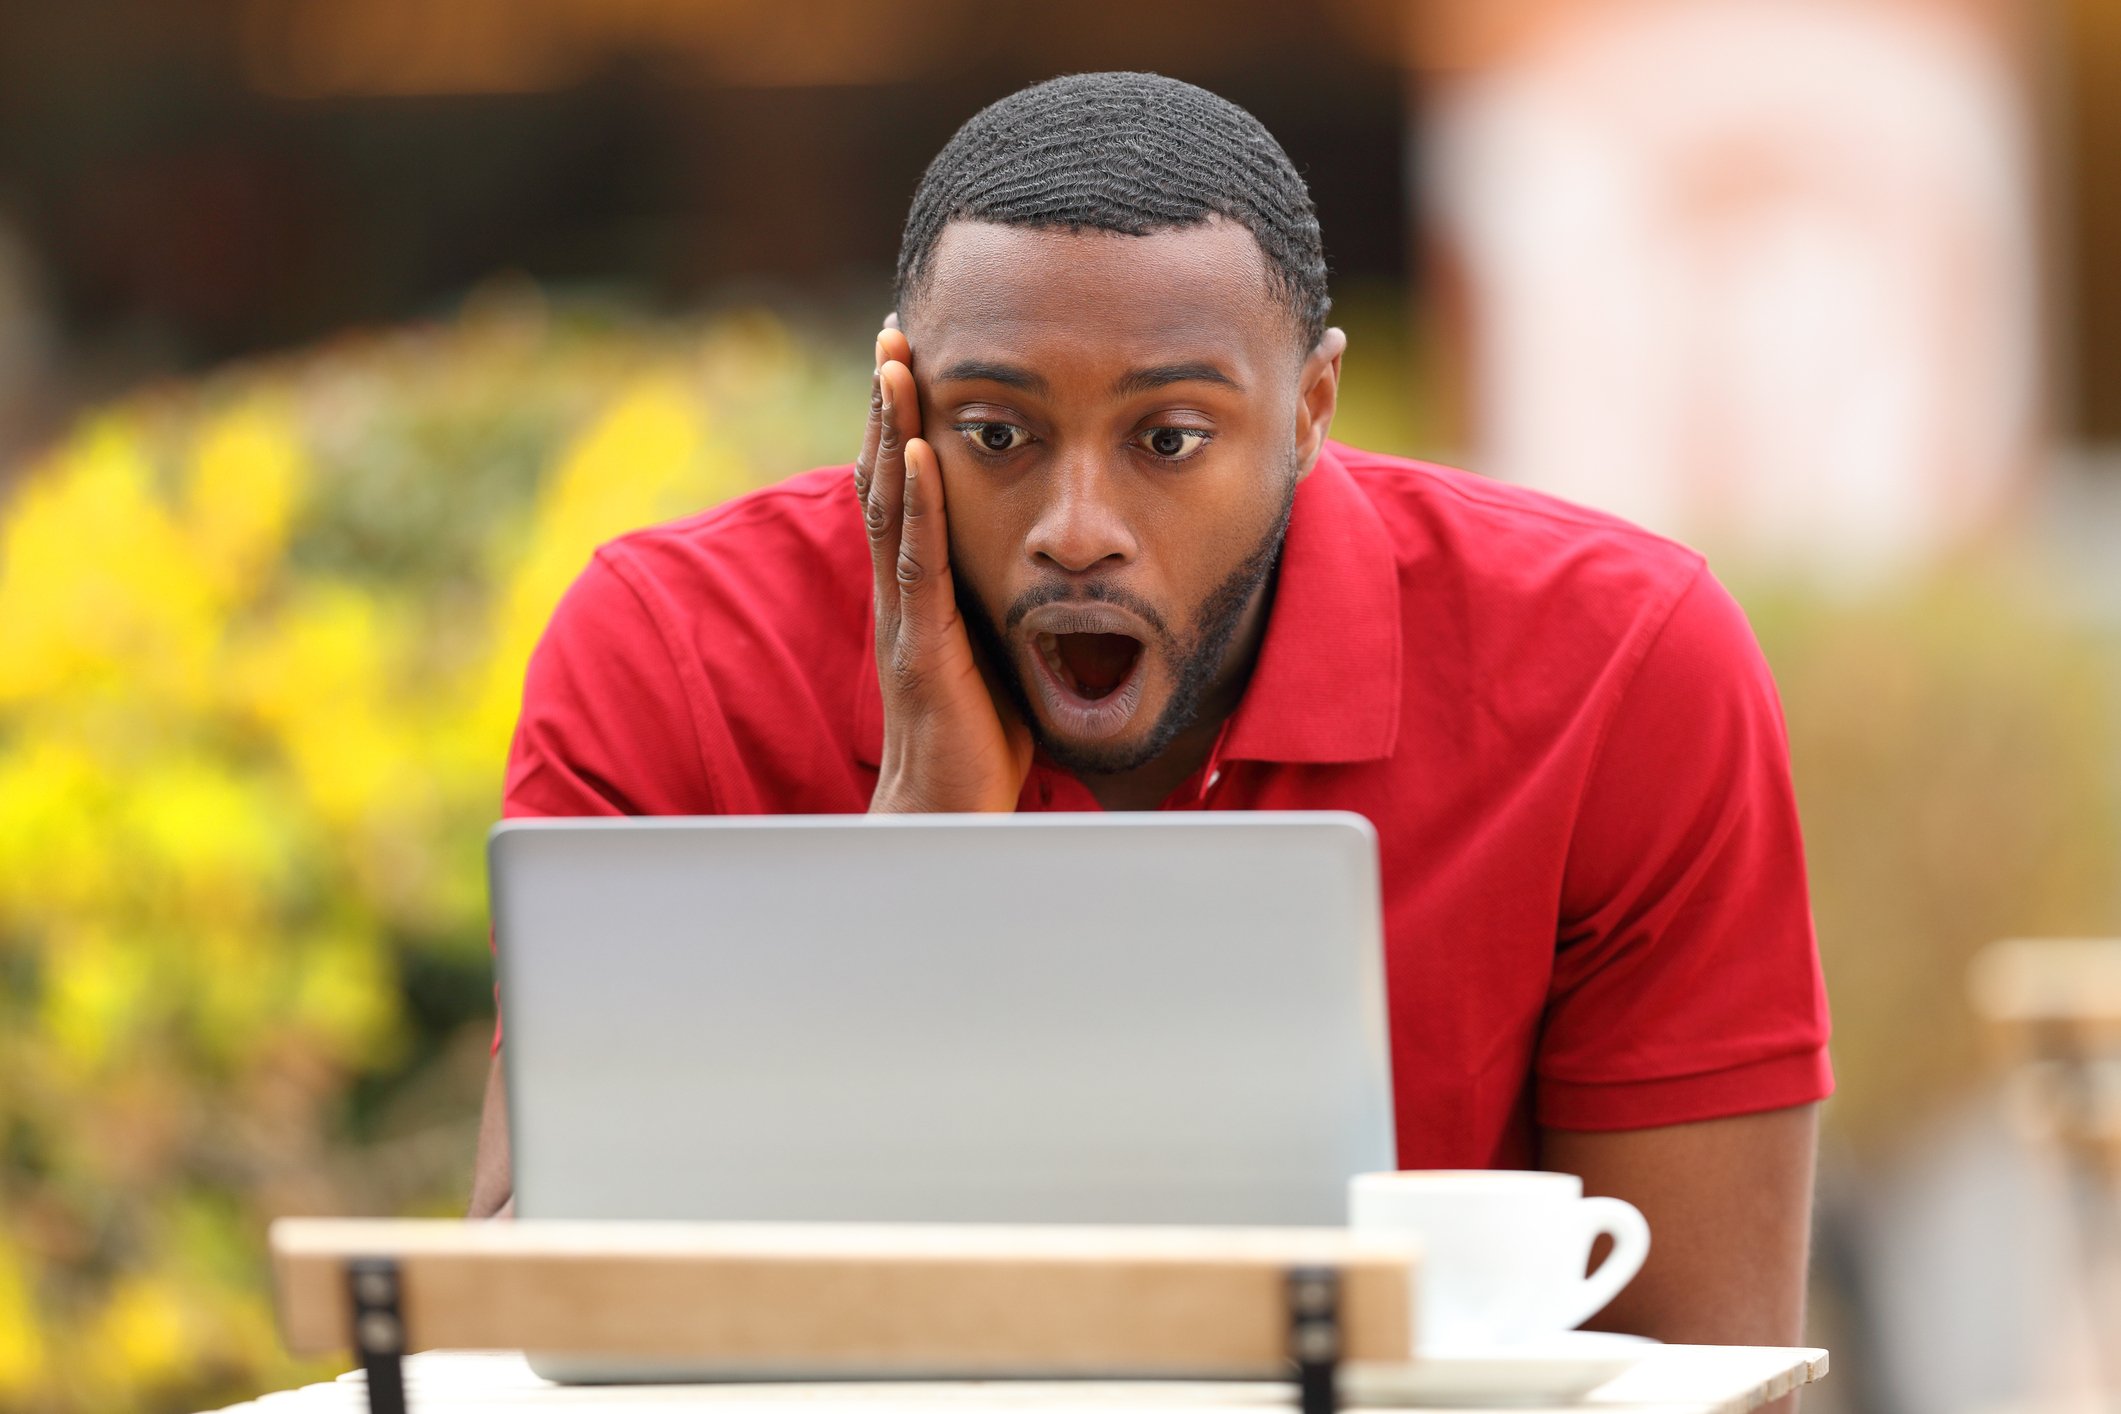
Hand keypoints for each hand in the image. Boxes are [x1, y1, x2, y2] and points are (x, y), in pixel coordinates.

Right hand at [858, 325, 1032, 812]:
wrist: (947, 814)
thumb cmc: (979, 741)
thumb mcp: (1001, 650)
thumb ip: (1009, 600)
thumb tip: (1056, 559)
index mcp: (921, 588)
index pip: (907, 489)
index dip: (904, 424)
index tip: (913, 360)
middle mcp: (901, 590)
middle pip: (886, 477)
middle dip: (888, 404)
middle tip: (893, 329)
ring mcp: (904, 613)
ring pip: (890, 504)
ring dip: (889, 428)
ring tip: (892, 360)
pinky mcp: (920, 644)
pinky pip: (915, 560)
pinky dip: (915, 501)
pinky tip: (914, 450)